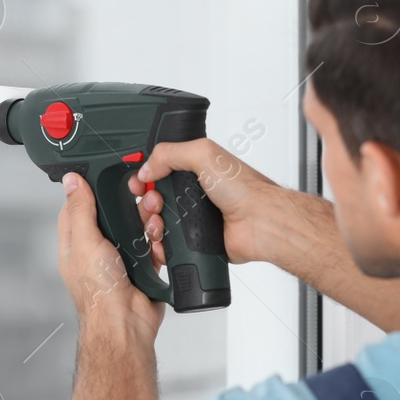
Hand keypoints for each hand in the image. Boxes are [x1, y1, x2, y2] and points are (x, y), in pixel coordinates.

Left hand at [57, 172, 164, 338]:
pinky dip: (158, 243)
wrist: (126, 322)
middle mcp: (97, 250)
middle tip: (143, 196)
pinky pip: (153, 245)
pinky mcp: (142, 266)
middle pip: (113, 214)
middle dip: (130, 205)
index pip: (79, 207)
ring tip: (153, 222)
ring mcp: (120, 258)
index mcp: (76, 243)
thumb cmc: (99, 292)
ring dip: (148, 222)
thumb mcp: (85, 241)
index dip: (91, 190)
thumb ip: (81, 209)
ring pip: (136, 227)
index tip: (106, 177)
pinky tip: (158, 245)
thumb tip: (71, 181)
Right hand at [127, 138, 289, 271]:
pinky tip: (163, 241)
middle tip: (155, 203)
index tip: (139, 183)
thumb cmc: (244, 189)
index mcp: (193, 170)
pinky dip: (160, 246)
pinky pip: (168, 246)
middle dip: (146, 202)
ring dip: (151, 224)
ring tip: (160, 223)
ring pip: (157, 224)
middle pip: (152, 199)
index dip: (143, 177)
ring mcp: (193, 219)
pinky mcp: (195, 242)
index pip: (157, 171)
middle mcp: (192, 194)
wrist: (259, 223)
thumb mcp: (204, 154)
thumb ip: (169, 153)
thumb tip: (146, 168)